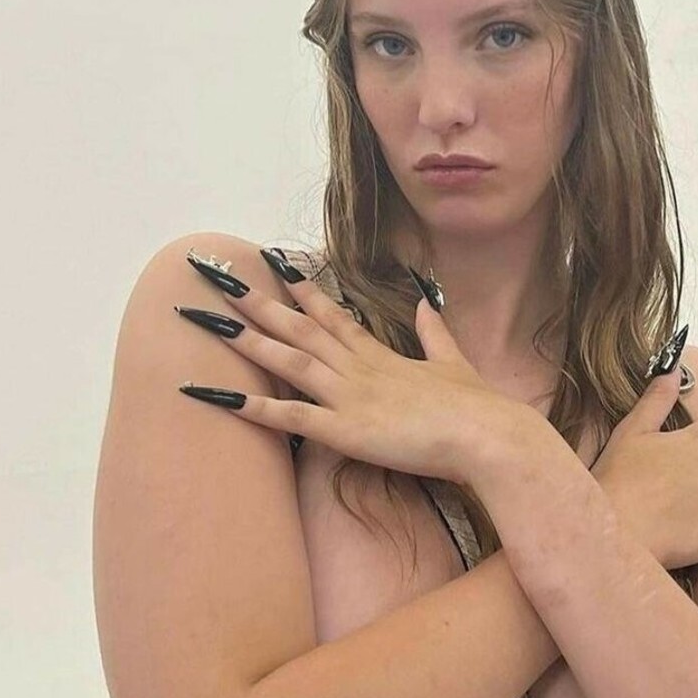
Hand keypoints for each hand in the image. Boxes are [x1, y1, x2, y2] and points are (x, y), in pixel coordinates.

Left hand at [176, 248, 525, 485]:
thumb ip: (433, 332)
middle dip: (256, 301)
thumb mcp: (453, 362)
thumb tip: (424, 303)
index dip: (300, 289)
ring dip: (247, 340)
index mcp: (380, 354)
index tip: (273, 263)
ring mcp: (350, 395)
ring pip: (289, 360)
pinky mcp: (347, 429)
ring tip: (208, 321)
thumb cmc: (475, 406)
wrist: (488, 434)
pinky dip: (255, 406)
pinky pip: (292, 417)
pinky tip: (222, 396)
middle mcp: (358, 367)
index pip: (331, 314)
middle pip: (298, 327)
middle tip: (218, 278)